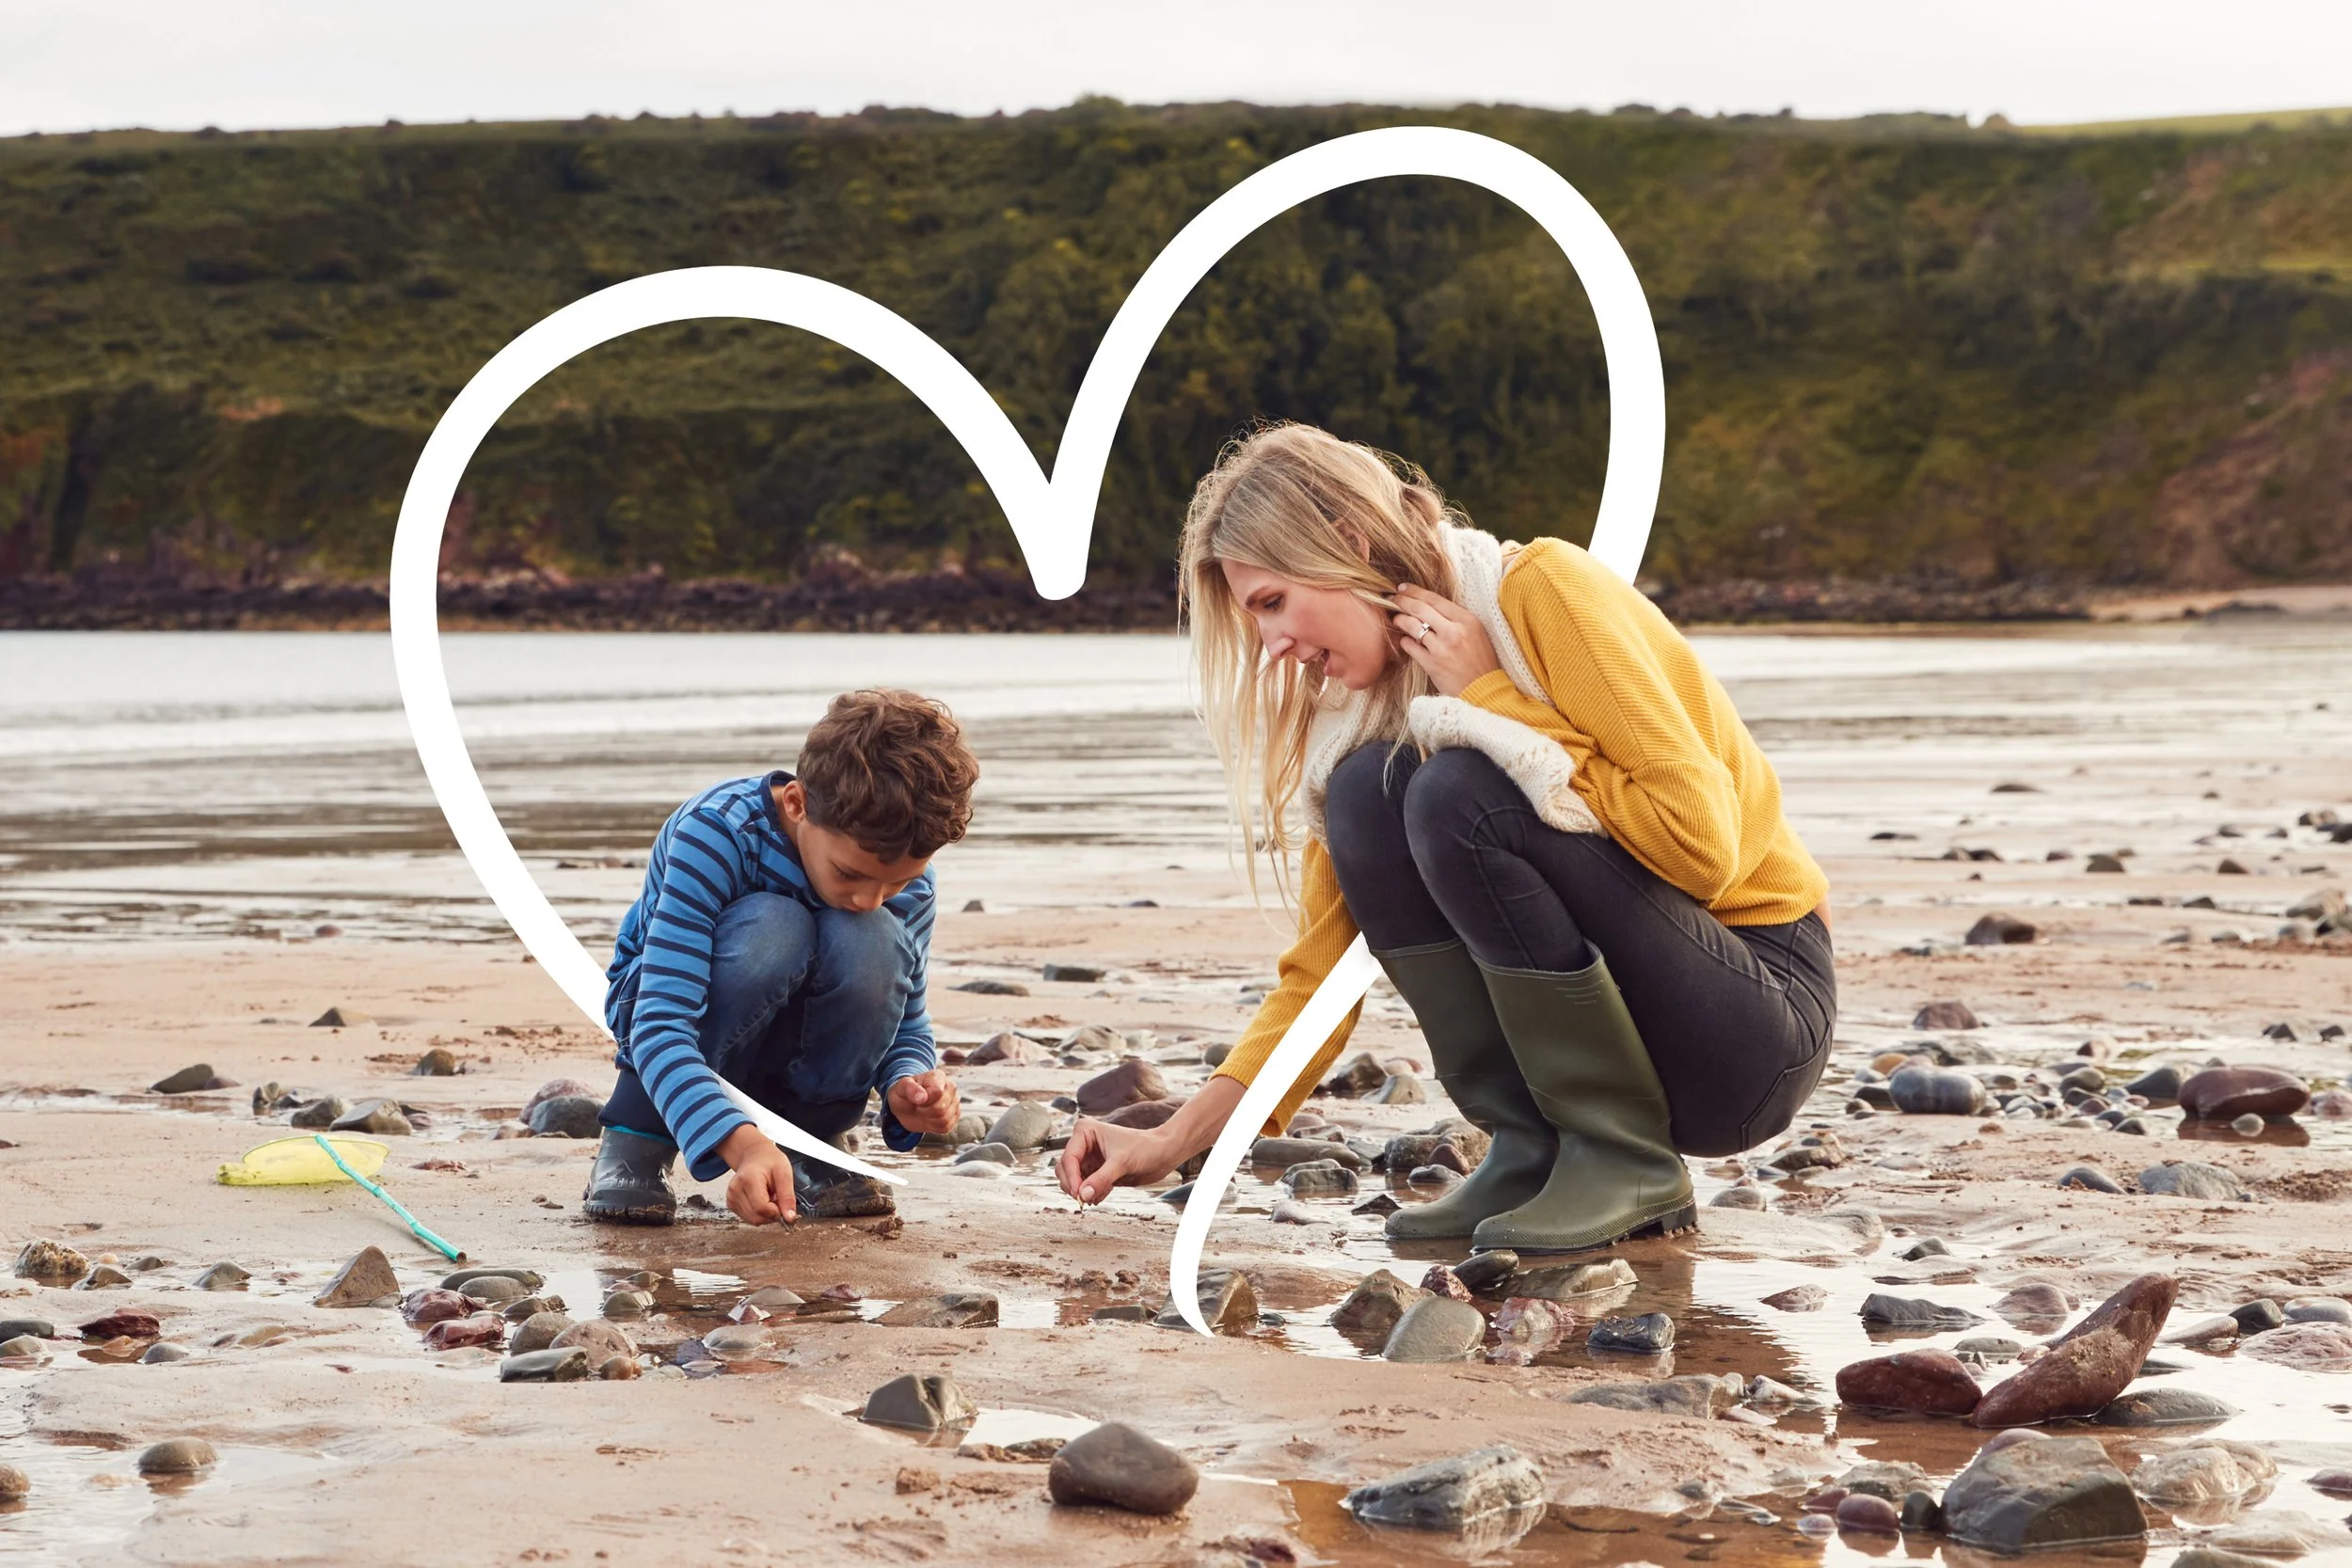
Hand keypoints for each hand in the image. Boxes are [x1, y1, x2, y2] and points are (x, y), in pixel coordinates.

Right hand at [716, 1124, 797, 1225]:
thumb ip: (787, 1196)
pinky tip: (761, 1199)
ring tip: (768, 1197)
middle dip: (772, 1213)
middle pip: (757, 1217)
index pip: (762, 1208)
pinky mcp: (730, 1203)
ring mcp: (731, 1197)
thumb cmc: (769, 1161)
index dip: (776, 1212)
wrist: (754, 1155)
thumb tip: (789, 1217)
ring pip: (753, 1220)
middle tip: (776, 1197)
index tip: (783, 1204)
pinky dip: (758, 1213)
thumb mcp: (784, 1173)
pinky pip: (748, 1218)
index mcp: (749, 1179)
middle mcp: (736, 1189)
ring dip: (765, 1214)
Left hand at [886, 1069, 961, 1135]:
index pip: (937, 1092)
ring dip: (929, 1119)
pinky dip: (933, 1126)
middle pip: (941, 1108)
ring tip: (923, 1111)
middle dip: (924, 1111)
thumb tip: (923, 1097)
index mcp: (938, 1076)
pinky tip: (929, 1118)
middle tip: (918, 1106)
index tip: (915, 1099)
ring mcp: (955, 1101)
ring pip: (944, 1120)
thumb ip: (909, 1088)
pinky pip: (946, 1127)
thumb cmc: (904, 1095)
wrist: (907, 1106)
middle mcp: (950, 1087)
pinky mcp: (955, 1115)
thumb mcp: (900, 1089)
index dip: (923, 1100)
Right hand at [1054, 1118, 1178, 1206]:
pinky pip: (1084, 1187)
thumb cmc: (1145, 1148)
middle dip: (1073, 1185)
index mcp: (1085, 1132)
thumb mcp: (1122, 1163)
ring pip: (1072, 1180)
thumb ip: (1101, 1179)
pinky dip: (1091, 1194)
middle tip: (1084, 1199)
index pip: (1068, 1158)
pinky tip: (1104, 1193)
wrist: (1164, 1153)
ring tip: (1098, 1195)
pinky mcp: (1097, 1171)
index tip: (1078, 1194)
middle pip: (1064, 1169)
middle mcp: (1084, 1144)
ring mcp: (1090, 1158)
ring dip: (1082, 1191)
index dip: (1071, 1178)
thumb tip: (1083, 1195)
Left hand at [1392, 583, 1502, 697]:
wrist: (1484, 690)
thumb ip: (1456, 618)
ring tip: (1395, 618)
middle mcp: (1454, 631)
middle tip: (1391, 598)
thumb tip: (1429, 606)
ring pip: (1412, 626)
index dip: (1415, 591)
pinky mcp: (1431, 664)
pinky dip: (1404, 641)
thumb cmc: (1481, 660)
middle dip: (1402, 601)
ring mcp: (1441, 648)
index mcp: (1467, 620)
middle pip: (1420, 609)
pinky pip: (1410, 646)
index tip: (1403, 588)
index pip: (1435, 599)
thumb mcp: (1476, 632)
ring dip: (1399, 619)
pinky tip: (1404, 640)